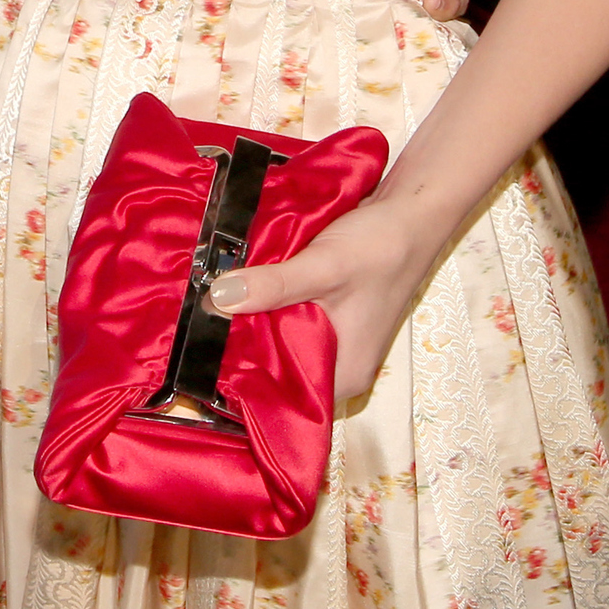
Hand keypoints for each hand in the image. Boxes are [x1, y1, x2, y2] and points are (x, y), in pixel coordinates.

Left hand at [210, 196, 436, 401]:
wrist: (412, 211)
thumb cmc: (383, 246)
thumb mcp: (324, 267)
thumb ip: (274, 285)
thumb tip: (219, 299)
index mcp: (345, 374)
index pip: (285, 398)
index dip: (243, 381)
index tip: (201, 358)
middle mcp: (340, 365)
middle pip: (278, 370)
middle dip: (240, 348)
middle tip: (196, 326)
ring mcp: (335, 340)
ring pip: (280, 342)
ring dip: (252, 323)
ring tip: (211, 307)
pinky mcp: (328, 314)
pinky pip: (288, 320)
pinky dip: (267, 306)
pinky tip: (240, 291)